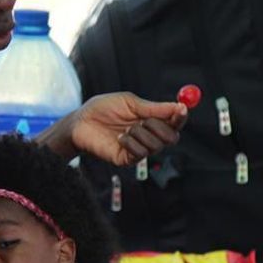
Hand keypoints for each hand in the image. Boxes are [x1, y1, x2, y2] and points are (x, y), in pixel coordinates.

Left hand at [72, 92, 187, 166]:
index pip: (174, 122)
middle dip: (162, 127)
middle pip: (172, 137)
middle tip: (147, 120)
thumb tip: (179, 106)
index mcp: (151, 119)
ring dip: (142, 133)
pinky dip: (131, 142)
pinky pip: (140, 153)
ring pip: (156, 145)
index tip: (182, 109)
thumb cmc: (103, 109)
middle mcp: (148, 135)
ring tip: (126, 127)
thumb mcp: (130, 103)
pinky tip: (119, 137)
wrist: (80, 122)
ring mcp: (139, 148)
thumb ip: (153, 108)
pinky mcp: (128, 159)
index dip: (180, 117)